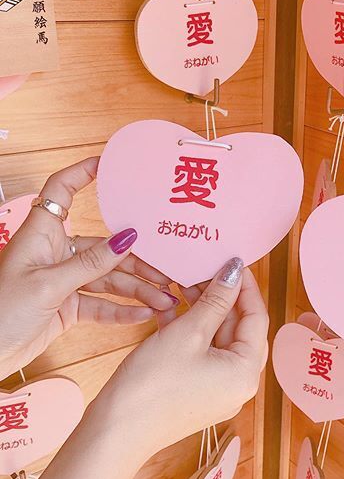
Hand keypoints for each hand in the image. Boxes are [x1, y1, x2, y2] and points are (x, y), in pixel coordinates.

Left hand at [0, 158, 178, 378]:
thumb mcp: (48, 285)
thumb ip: (91, 264)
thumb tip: (127, 239)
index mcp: (41, 235)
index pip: (61, 191)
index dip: (83, 173)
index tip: (110, 164)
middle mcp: (56, 253)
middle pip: (104, 247)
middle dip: (138, 261)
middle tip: (165, 272)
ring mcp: (64, 281)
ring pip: (109, 279)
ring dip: (137, 291)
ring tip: (163, 301)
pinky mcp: (68, 306)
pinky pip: (102, 305)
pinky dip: (122, 311)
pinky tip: (143, 314)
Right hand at [89, 258, 268, 458]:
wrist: (113, 434)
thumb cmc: (151, 385)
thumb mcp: (188, 332)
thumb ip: (215, 300)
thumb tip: (235, 271)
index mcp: (246, 372)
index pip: (257, 317)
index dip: (245, 287)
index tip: (234, 262)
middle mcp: (238, 383)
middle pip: (239, 328)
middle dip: (221, 297)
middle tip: (206, 270)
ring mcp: (218, 389)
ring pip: (218, 339)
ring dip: (203, 311)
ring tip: (185, 283)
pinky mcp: (197, 390)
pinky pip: (202, 353)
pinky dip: (190, 331)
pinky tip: (171, 308)